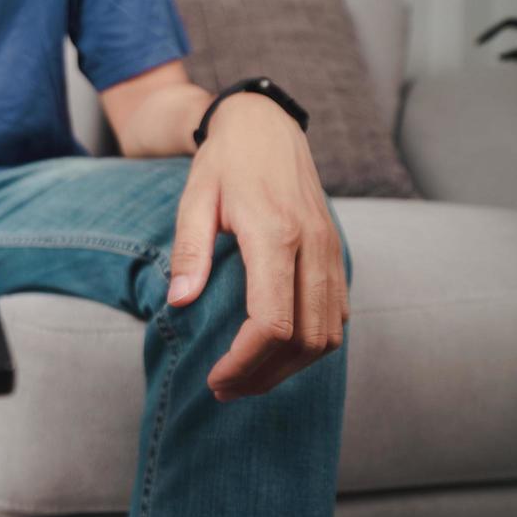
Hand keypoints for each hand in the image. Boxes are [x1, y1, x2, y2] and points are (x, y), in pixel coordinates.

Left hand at [166, 93, 348, 400]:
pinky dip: (310, 346)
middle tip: (225, 389)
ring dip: (290, 368)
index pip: (272, 323)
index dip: (245, 362)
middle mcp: (313, 247)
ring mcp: (331, 251)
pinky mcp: (336, 254)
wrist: (265, 126)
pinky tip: (276, 352)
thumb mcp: (195, 200)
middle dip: (264, 376)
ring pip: (327, 336)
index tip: (215, 378)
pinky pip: (336, 315)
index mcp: (276, 235)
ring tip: (248, 379)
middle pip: (304, 340)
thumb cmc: (224, 163)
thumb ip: (190, 251)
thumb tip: (179, 302)